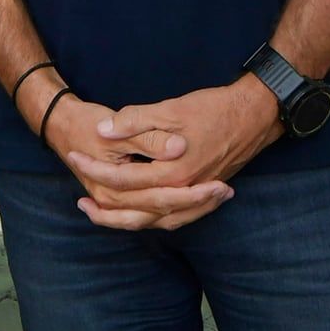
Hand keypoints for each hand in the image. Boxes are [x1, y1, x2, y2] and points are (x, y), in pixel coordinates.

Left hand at [64, 78, 280, 230]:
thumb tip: (102, 131)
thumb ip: (134, 121)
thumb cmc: (213, 109)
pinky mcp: (203, 193)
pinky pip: (174, 218)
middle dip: (105, 208)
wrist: (255, 115)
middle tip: (79, 202)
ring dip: (126, 221)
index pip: (124, 179)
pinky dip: (152, 220)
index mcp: (173, 171)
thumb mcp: (170, 109)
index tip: (74, 159)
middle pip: (137, 210)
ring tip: (99, 216)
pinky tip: (138, 216)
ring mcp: (196, 195)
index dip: (96, 170)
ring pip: (155, 220)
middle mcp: (184, 190)